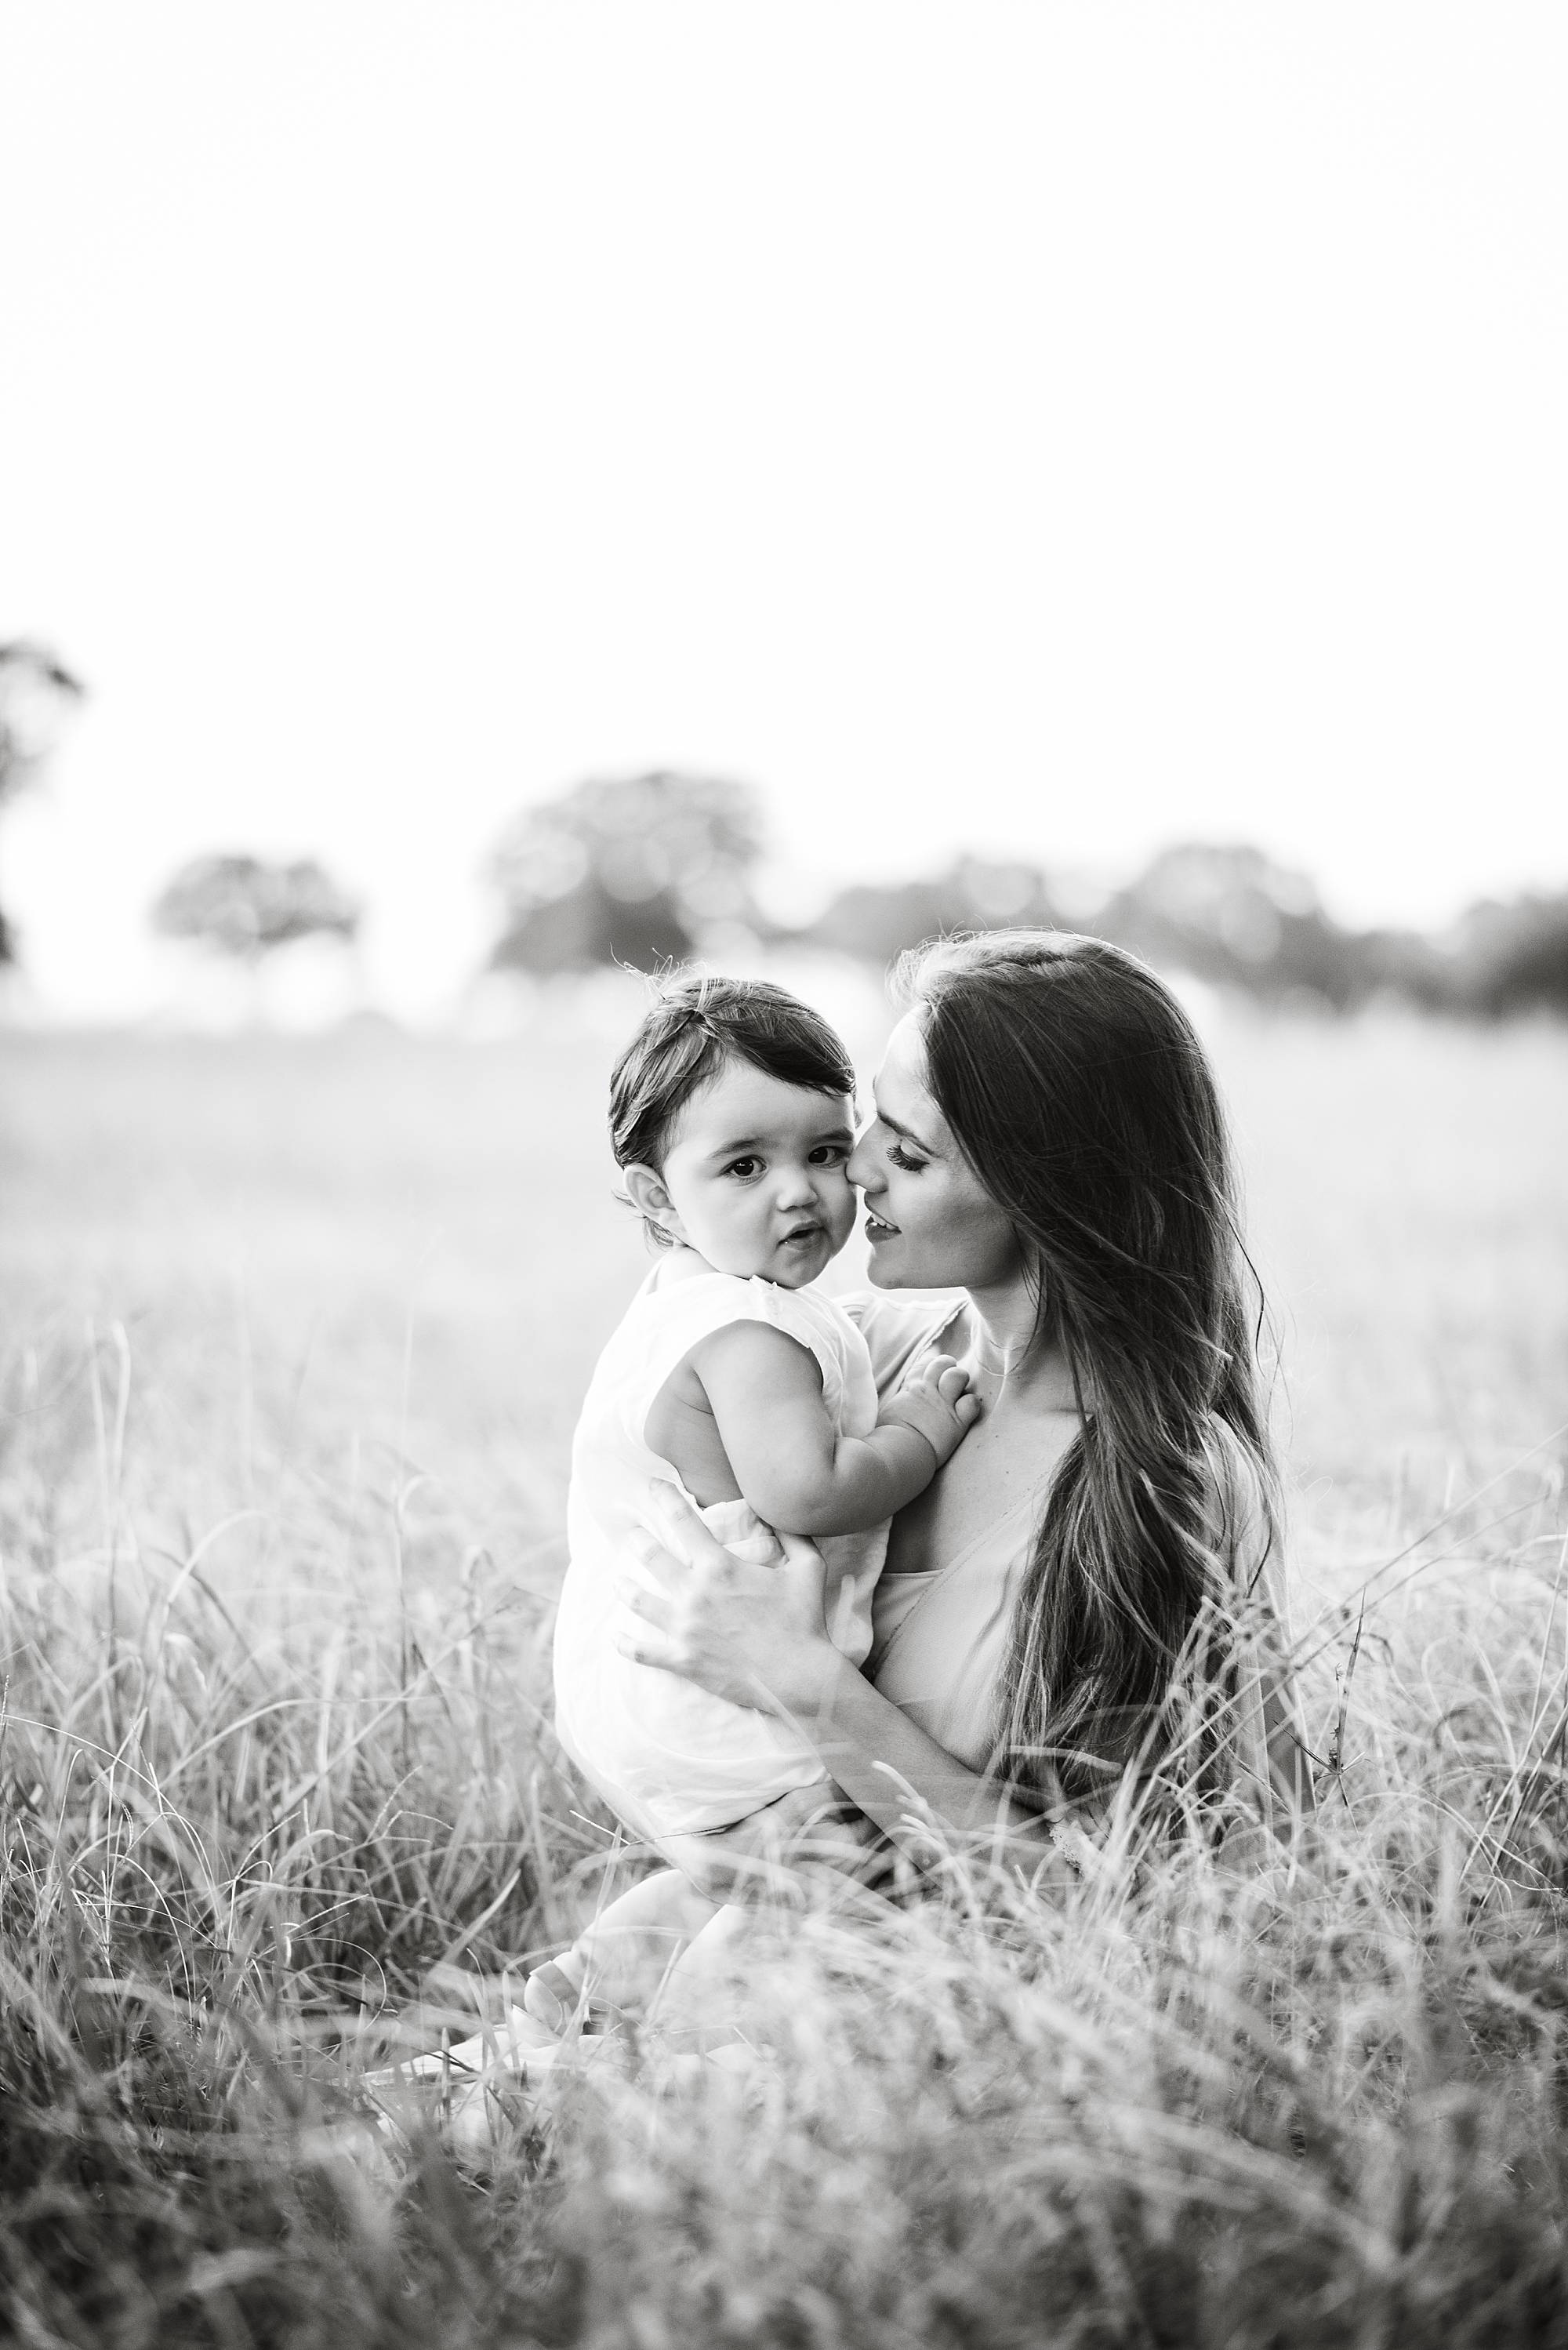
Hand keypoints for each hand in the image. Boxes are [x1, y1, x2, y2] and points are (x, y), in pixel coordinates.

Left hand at [615, 1484, 840, 1720]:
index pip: (683, 1520)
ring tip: (617, 1580)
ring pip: (638, 1600)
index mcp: (720, 1567)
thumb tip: (781, 1513)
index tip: (651, 1485)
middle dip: (635, 1540)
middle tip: (629, 1533)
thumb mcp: (808, 1569)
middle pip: (650, 1556)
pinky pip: (642, 1650)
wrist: (799, 1675)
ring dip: (623, 1587)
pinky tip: (614, 1635)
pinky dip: (624, 1643)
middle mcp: (695, 1592)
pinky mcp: (682, 1659)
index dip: (664, 1497)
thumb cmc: (804, 1621)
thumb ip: (794, 1537)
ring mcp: (684, 1627)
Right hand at [877, 1352, 980, 1468]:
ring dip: (961, 1383)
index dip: (934, 1367)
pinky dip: (971, 1405)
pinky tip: (966, 1413)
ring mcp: (943, 1404)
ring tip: (958, 1395)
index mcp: (912, 1387)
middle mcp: (929, 1390)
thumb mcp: (891, 1410)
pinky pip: (972, 1402)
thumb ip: (902, 1401)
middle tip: (949, 1386)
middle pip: (945, 1362)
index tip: (934, 1379)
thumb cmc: (890, 1435)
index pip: (926, 1363)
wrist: (899, 1450)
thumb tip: (903, 1402)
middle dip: (950, 1369)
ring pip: (960, 1375)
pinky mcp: (957, 1421)